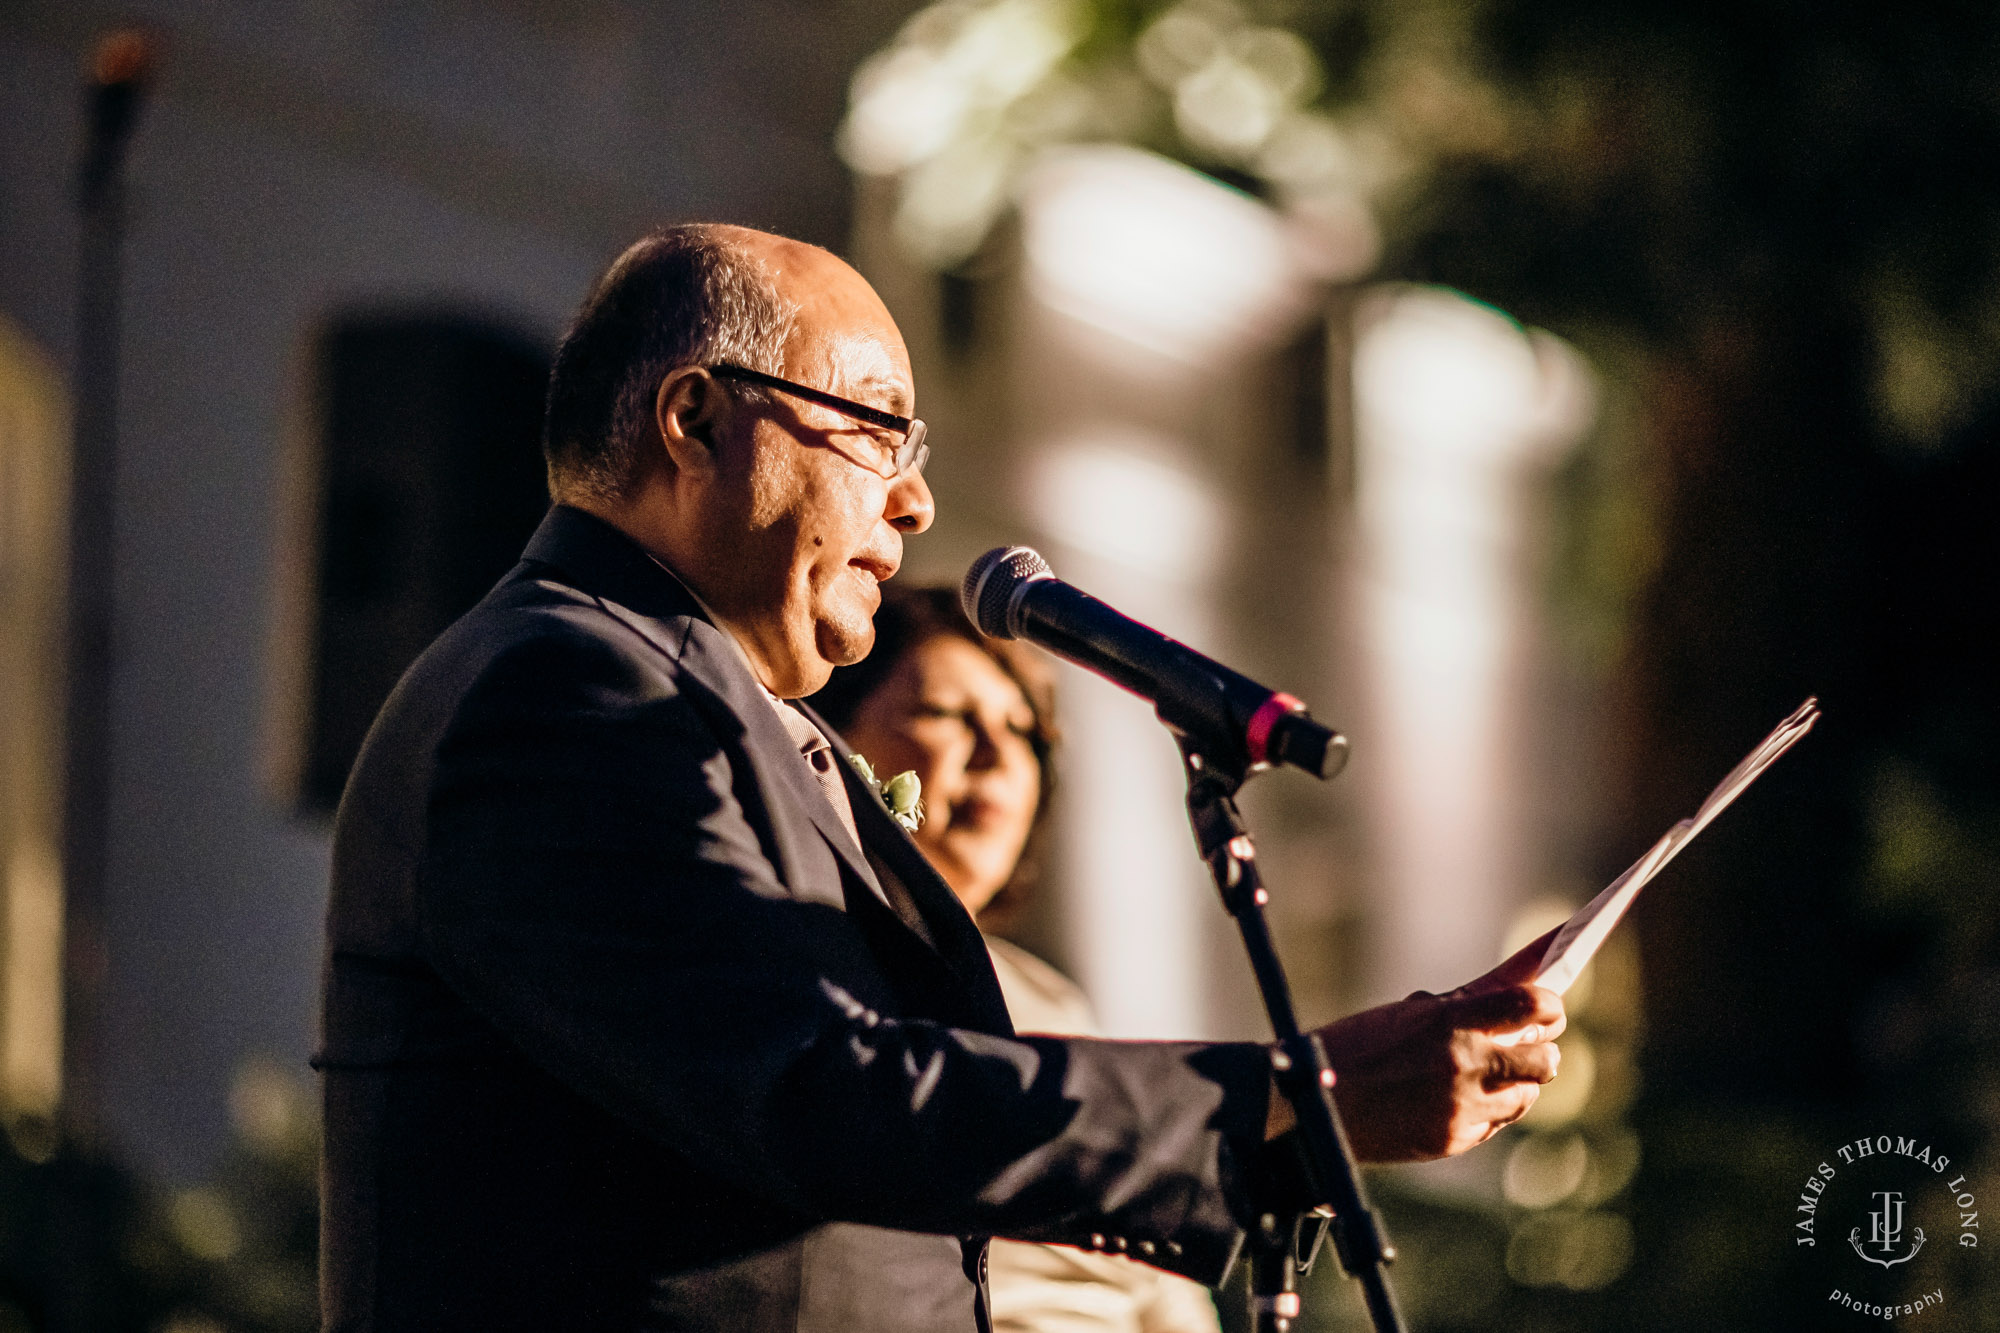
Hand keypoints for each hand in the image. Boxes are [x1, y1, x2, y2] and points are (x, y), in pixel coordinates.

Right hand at [1264, 929, 1564, 1160]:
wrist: (1312, 1104)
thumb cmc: (1359, 1047)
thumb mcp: (1411, 1013)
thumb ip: (1471, 998)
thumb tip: (1527, 972)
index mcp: (1449, 1019)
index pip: (1533, 1005)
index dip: (1549, 1007)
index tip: (1548, 1008)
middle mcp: (1463, 1063)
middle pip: (1544, 1059)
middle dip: (1540, 1050)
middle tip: (1527, 1044)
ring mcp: (1461, 1106)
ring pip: (1526, 1095)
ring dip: (1517, 1083)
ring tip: (1490, 1073)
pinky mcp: (1454, 1139)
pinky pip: (1497, 1123)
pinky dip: (1489, 1110)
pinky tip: (1463, 1099)